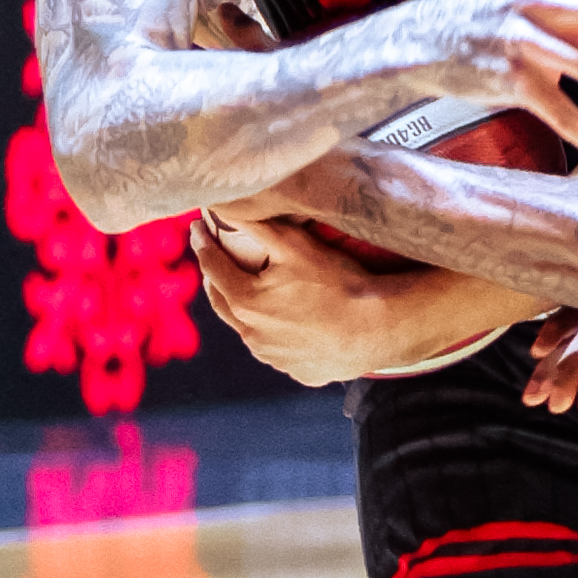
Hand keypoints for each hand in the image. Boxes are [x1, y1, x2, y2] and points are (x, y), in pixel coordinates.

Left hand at [194, 212, 492, 386]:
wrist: (379, 329)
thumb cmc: (339, 284)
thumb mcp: (295, 245)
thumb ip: (256, 225)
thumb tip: (223, 207)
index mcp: (245, 302)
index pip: (211, 266)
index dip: (202, 243)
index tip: (197, 228)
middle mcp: (252, 335)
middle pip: (221, 301)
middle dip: (214, 277)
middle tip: (214, 259)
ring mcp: (274, 357)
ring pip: (247, 329)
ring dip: (242, 309)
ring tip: (249, 290)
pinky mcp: (297, 370)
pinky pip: (277, 348)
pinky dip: (273, 332)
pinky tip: (286, 320)